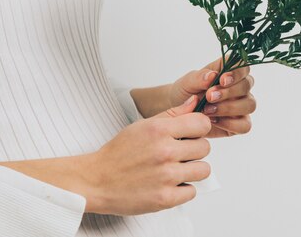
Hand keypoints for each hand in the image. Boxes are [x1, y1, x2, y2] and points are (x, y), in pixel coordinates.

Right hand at [89, 95, 211, 214]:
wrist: (95, 180)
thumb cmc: (119, 152)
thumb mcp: (143, 125)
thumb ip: (173, 114)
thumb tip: (195, 102)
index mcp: (159, 130)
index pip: (202, 124)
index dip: (199, 128)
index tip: (192, 134)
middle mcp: (164, 152)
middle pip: (205, 147)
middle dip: (194, 150)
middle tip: (179, 154)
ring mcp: (166, 177)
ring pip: (204, 170)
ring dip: (192, 170)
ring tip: (176, 169)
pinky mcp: (164, 199)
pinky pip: (192, 192)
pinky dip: (183, 189)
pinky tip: (170, 184)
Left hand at [168, 56, 255, 137]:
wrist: (178, 114)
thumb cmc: (186, 93)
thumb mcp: (187, 83)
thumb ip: (198, 78)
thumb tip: (212, 75)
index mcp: (229, 71)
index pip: (243, 66)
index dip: (237, 73)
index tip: (222, 80)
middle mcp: (239, 87)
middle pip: (247, 85)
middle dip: (229, 92)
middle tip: (209, 97)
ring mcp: (241, 106)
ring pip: (250, 104)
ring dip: (230, 108)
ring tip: (208, 110)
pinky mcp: (239, 124)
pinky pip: (245, 125)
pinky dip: (230, 124)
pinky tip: (212, 121)